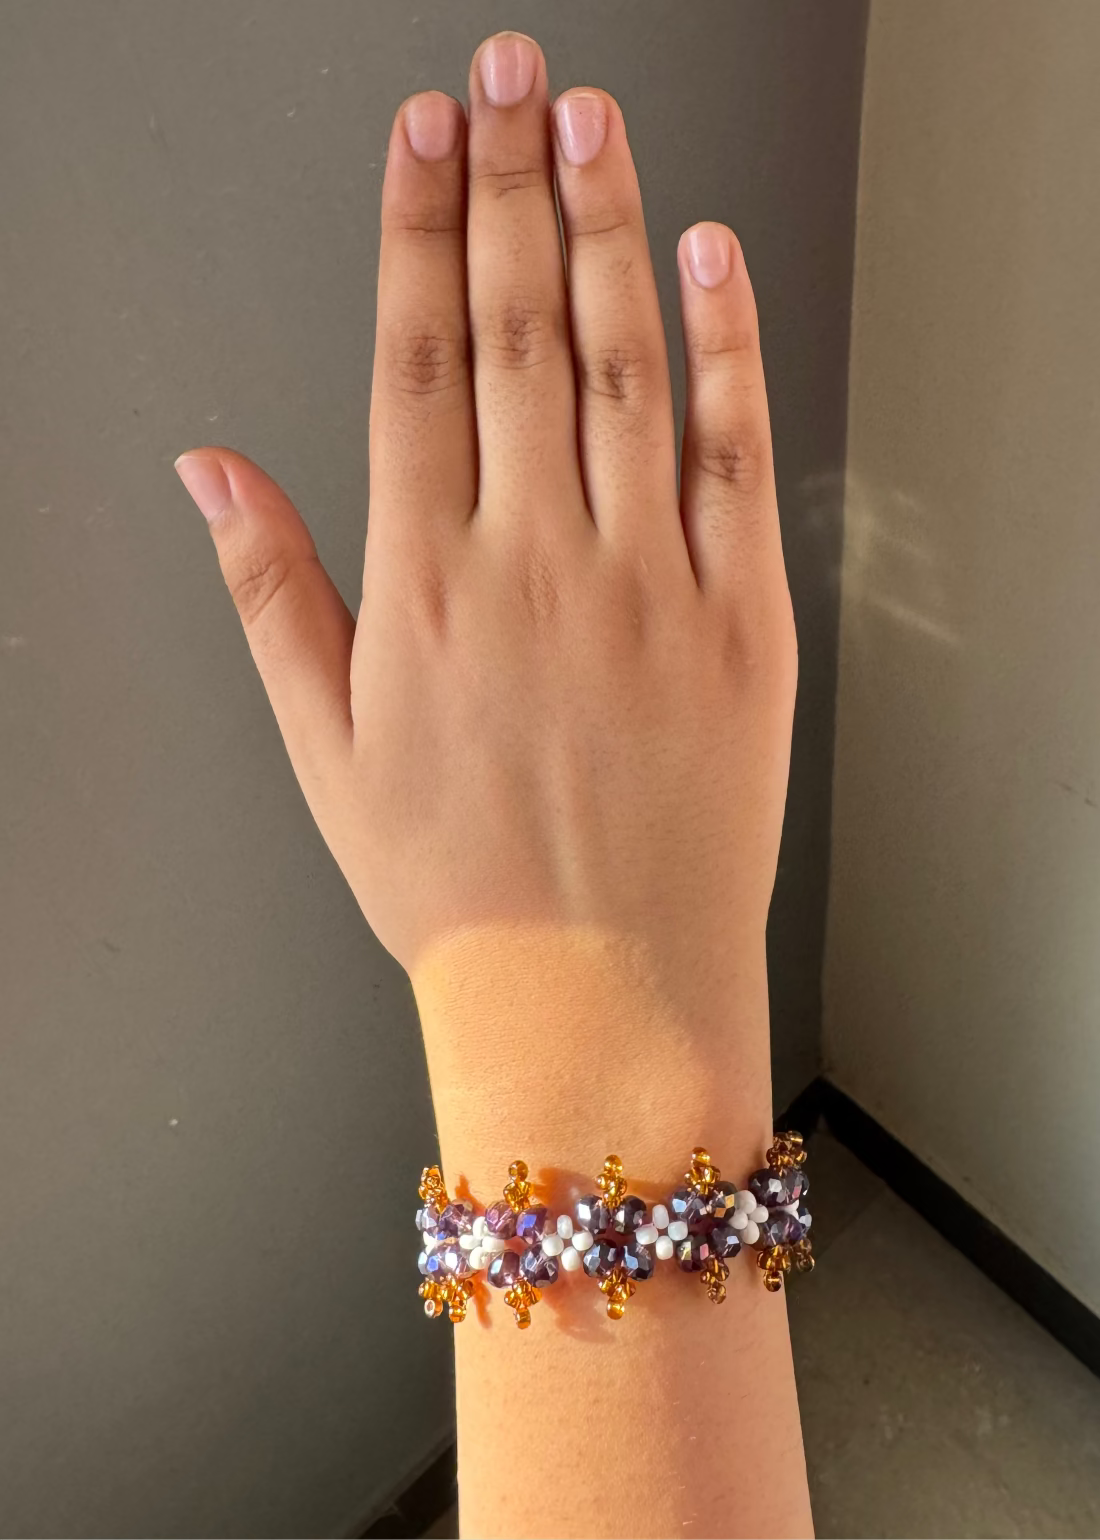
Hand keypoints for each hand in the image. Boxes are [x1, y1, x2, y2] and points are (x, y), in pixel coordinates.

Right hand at [175, 33, 795, 1013]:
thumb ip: (271, 593)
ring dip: (608, 228)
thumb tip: (209, 471)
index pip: (415, 363)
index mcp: (427, 588)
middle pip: (518, 332)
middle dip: (505, 185)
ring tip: (588, 120)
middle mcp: (536, 565)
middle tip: (502, 74)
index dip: (415, 233)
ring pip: (623, 368)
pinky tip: (711, 260)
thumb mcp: (324, 749)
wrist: (597, 987)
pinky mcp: (742, 621)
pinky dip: (727, 350)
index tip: (419, 138)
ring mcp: (648, 586)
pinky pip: (736, 459)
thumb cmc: (458, 882)